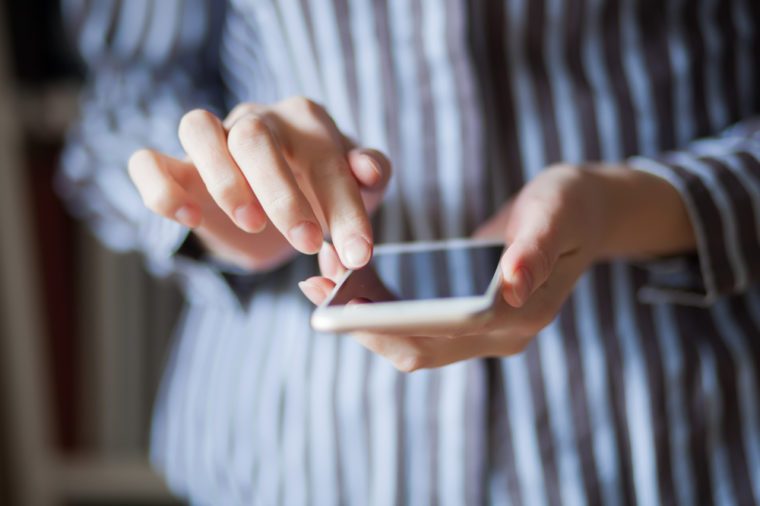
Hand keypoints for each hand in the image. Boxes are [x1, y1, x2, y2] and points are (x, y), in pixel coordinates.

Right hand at [127, 97, 390, 270]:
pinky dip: (162, 188)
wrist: (278, 212)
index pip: (326, 157)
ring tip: (251, 223)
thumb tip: (368, 167)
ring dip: (223, 179)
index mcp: (307, 122)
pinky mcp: (176, 167)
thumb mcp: (359, 191)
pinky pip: (149, 161)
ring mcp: (213, 138)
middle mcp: (257, 119)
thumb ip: (371, 175)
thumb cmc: (321, 195)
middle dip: (282, 193)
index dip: (345, 208)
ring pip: (198, 128)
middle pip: (256, 136)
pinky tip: (190, 218)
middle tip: (307, 242)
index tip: (357, 254)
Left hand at [299, 164, 694, 370]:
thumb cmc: (570, 205)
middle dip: (362, 325)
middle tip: (315, 288)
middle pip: (417, 349)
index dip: (387, 323)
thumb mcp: (556, 214)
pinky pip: (416, 323)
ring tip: (322, 279)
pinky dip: (380, 307)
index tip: (338, 304)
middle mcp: (500, 335)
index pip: (443, 335)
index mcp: (521, 315)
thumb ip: (535, 249)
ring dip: (364, 318)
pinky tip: (351, 278)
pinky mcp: (468, 315)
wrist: (582, 212)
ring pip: (411, 341)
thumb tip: (508, 286)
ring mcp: (484, 329)